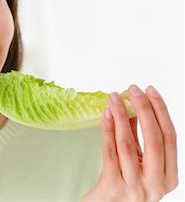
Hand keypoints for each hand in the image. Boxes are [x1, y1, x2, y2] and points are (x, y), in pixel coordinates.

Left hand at [81, 85, 177, 201]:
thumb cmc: (123, 183)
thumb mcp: (138, 162)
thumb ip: (137, 136)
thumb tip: (133, 104)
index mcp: (168, 177)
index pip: (169, 137)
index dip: (161, 111)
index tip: (150, 90)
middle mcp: (156, 183)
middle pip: (154, 138)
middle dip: (144, 109)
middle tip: (133, 89)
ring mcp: (135, 186)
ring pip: (128, 143)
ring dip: (121, 115)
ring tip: (114, 98)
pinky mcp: (113, 186)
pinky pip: (110, 152)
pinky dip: (107, 129)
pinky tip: (105, 114)